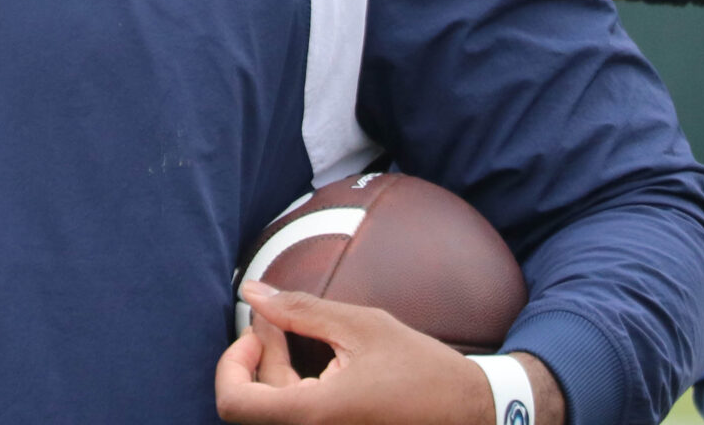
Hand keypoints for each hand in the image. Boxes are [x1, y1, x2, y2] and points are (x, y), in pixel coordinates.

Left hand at [216, 283, 556, 424]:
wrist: (471, 413)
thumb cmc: (422, 370)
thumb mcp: (361, 327)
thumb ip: (299, 311)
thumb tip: (251, 291)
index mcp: (315, 415)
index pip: (233, 404)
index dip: (232, 364)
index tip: (258, 333)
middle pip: (253, 404)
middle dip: (257, 357)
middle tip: (276, 319)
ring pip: (274, 412)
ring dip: (273, 373)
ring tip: (294, 332)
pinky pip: (297, 419)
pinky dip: (293, 390)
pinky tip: (312, 360)